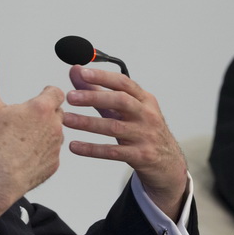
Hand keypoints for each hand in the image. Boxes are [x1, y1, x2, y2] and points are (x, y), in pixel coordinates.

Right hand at [0, 44, 65, 223]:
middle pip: (57, 112)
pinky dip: (42, 153)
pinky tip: (25, 156)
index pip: (55, 91)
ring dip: (45, 132)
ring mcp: (55, 147)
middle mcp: (53, 126)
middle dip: (45, 112)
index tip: (37, 96)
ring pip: (56, 133)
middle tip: (25, 118)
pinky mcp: (53, 166)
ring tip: (23, 138)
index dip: (46, 93)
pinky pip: (52, 155)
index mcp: (40, 108)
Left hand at [63, 65, 187, 219]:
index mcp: (144, 100)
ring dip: (88, 123)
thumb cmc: (142, 130)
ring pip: (114, 127)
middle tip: (70, 97)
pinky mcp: (141, 156)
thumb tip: (75, 71)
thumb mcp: (125, 110)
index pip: (123, 83)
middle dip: (94, 97)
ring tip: (66, 120)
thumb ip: (99, 91)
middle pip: (121, 101)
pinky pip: (113, 151)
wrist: (167, 163)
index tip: (82, 73)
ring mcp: (145, 136)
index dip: (103, 77)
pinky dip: (92, 149)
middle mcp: (147, 115)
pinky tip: (74, 146)